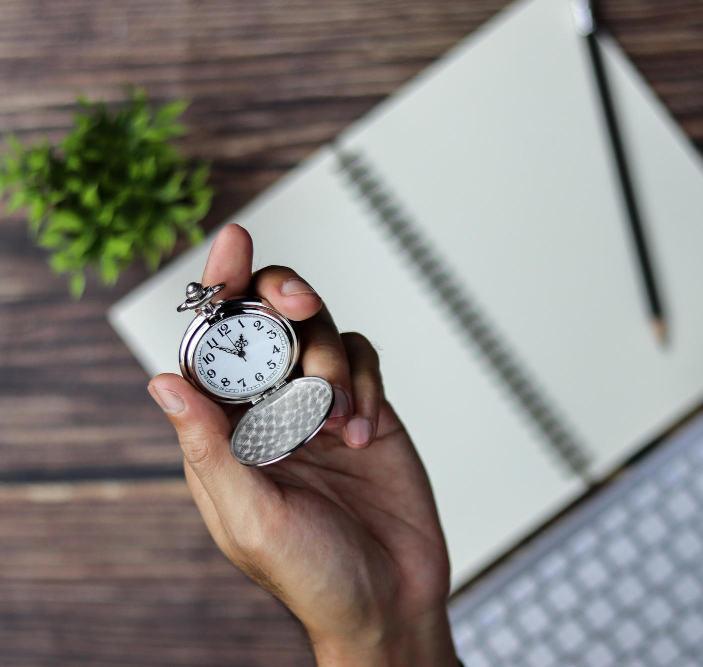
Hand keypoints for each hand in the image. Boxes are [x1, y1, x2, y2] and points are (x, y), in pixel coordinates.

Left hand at [146, 225, 457, 666]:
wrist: (390, 597)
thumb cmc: (311, 575)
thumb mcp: (250, 516)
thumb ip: (210, 448)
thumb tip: (162, 383)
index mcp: (226, 433)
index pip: (214, 346)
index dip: (221, 291)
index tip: (234, 243)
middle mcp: (270, 410)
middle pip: (271, 323)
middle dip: (285, 301)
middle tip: (299, 305)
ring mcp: (320, 406)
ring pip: (322, 335)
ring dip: (331, 364)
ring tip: (337, 420)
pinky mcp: (367, 409)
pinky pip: (364, 362)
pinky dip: (365, 384)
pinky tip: (362, 434)